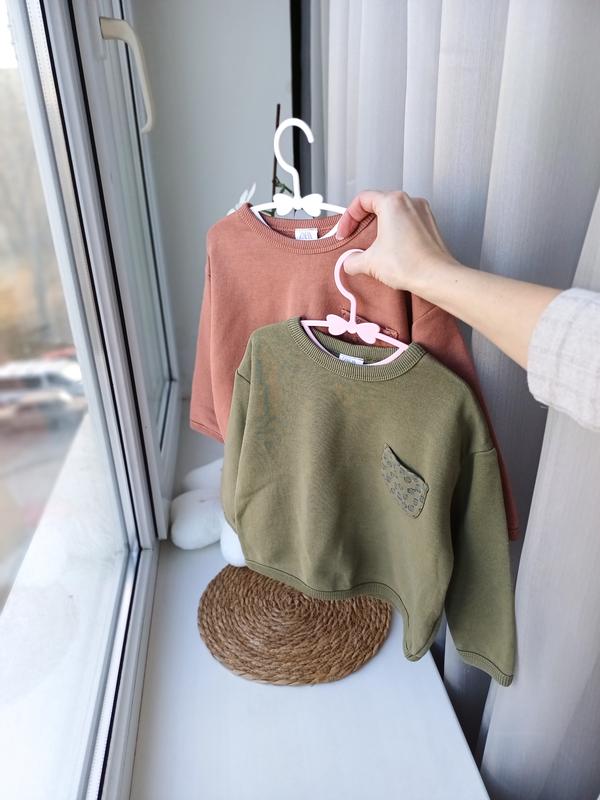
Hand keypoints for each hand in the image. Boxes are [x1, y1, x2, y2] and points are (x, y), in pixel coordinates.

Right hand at [335, 190, 456, 291]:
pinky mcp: (429, 225)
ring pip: (393, 213)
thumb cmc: (411, 264)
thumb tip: (350, 261)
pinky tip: (390, 250)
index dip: (348, 217)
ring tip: (372, 246)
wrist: (436, 278)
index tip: (345, 233)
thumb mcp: (370, 262)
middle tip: (355, 237)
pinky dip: (394, 232)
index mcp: (392, 202)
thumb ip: (352, 259)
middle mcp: (410, 201)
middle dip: (362, 222)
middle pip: (377, 203)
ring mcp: (422, 212)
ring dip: (378, 227)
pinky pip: (406, 222)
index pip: (362, 200)